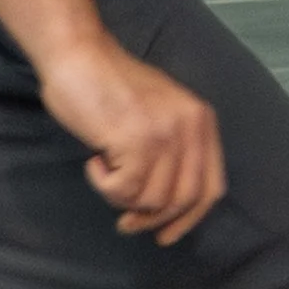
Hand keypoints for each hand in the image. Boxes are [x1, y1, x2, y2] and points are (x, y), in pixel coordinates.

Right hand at [40, 38, 226, 243]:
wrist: (78, 54)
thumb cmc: (109, 84)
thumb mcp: (159, 110)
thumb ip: (173, 148)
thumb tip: (166, 204)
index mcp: (200, 120)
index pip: (211, 187)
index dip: (190, 218)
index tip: (167, 234)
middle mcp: (190, 126)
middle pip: (183, 199)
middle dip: (154, 219)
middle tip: (128, 223)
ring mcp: (165, 133)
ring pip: (152, 200)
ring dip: (122, 198)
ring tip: (106, 172)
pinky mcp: (136, 140)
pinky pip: (124, 190)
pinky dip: (104, 185)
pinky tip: (96, 163)